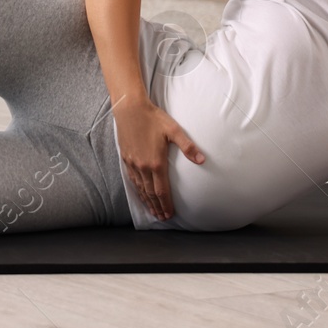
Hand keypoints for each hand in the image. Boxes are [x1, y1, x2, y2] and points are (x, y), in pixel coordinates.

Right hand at [114, 99, 203, 220]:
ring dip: (147, 201)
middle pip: (151, 193)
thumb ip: (188, 147)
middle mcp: (143, 167)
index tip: (170, 214)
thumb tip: (202, 160)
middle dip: (157, 207)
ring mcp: (133, 164)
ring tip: (152, 211)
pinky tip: (140, 193)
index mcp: (156, 163)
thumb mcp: (174, 130)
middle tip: (162, 217)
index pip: (162, 191)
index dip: (166, 204)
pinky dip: (137, 190)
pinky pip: (132, 179)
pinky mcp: (126, 158)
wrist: (130, 109)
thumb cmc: (153, 118)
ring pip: (140, 188)